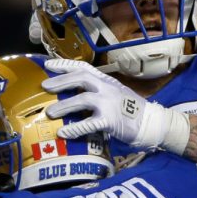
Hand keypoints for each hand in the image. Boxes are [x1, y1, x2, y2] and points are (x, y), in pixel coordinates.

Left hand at [42, 58, 189, 152]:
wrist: (152, 123)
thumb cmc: (130, 110)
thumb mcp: (114, 94)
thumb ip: (97, 92)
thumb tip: (73, 95)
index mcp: (106, 81)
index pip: (83, 67)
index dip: (64, 65)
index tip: (48, 65)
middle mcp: (107, 88)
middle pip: (80, 78)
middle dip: (60, 81)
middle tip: (44, 87)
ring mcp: (109, 103)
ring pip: (82, 99)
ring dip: (64, 105)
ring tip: (49, 112)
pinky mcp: (111, 120)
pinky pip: (89, 124)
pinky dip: (75, 128)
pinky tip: (63, 132)